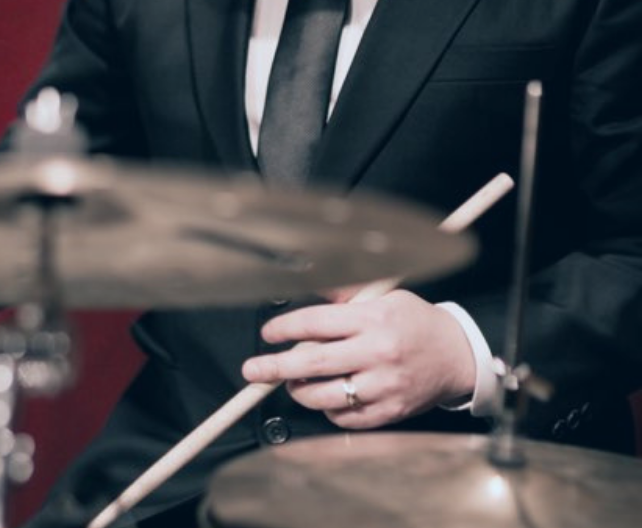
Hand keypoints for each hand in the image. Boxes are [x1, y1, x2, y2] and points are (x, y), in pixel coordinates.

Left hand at [241, 290, 474, 428]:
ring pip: (326, 395)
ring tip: (291, 383)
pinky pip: (347, 417)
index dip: (286, 328)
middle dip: (276, 367)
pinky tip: (325, 396)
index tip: (268, 333)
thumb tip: (307, 293)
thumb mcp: (384, 296)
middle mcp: (377, 353)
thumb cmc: (416, 322)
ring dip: (299, 390)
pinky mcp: (391, 412)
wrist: (457, 355)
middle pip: (314, 362)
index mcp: (372, 319)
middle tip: (252, 370)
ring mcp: (384, 386)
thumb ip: (345, 298)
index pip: (316, 322)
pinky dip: (328, 409)